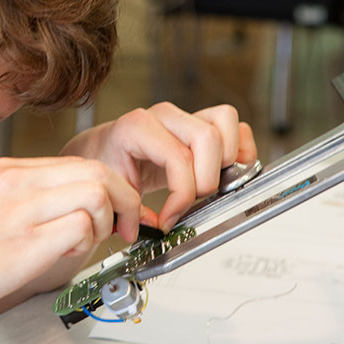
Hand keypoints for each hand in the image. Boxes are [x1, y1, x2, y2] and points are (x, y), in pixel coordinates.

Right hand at [0, 155, 141, 319]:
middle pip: (98, 171)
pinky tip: (66, 256)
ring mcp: (20, 210)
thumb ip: (20, 201)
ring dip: (106, 221)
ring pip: (96, 193)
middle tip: (124, 227)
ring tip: (91, 243)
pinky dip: (87, 244)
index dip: (109, 188)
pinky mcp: (23, 244)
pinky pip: (81, 228)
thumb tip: (61, 214)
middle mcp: (17, 182)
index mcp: (7, 172)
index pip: (80, 163)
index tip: (114, 213)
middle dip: (123, 201)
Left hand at [60, 103, 256, 231]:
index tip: (170, 217)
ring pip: (225, 123)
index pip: (178, 158)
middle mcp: (164, 116)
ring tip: (208, 182)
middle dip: (206, 179)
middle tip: (192, 200)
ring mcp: (184, 115)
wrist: (104, 149)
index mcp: (137, 128)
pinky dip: (238, 148)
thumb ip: (131, 210)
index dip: (182, 195)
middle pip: (207, 138)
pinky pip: (233, 125)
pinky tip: (224, 170)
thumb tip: (156, 227)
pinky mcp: (200, 121)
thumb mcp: (113, 189)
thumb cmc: (108, 164)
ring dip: (225, 159)